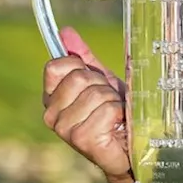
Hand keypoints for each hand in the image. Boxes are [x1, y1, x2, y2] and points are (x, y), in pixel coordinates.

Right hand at [42, 26, 131, 182]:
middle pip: (79, 77)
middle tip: (110, 103)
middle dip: (103, 86)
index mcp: (51, 99)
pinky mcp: (82, 139)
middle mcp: (51, 114)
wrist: (130, 151)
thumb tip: (66, 31)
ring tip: (116, 117)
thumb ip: (84, 59)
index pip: (56, 66)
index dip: (81, 68)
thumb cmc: (116, 117)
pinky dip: (120, 114)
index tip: (95, 82)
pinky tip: (118, 127)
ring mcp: (64, 129)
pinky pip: (107, 110)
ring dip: (115, 102)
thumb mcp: (101, 82)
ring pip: (96, 94)